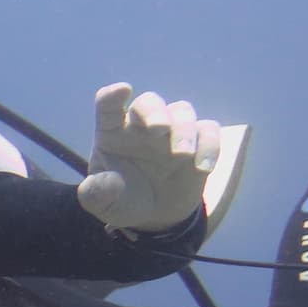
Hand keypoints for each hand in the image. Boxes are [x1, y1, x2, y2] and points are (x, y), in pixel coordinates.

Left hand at [75, 83, 221, 232]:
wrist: (155, 215)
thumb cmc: (123, 199)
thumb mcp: (103, 202)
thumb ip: (97, 193)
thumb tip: (100, 185)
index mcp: (112, 132)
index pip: (108, 105)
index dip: (113, 96)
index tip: (122, 91)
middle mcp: (142, 125)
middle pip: (149, 102)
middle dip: (155, 111)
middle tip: (160, 129)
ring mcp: (171, 130)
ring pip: (182, 111)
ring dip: (184, 129)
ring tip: (182, 155)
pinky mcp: (198, 141)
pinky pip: (208, 131)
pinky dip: (210, 145)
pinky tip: (203, 167)